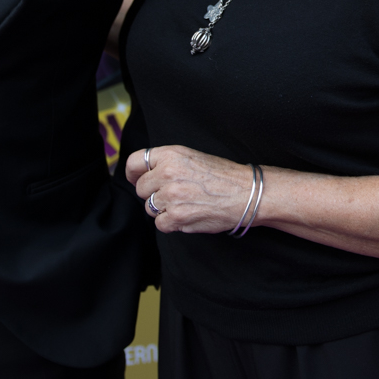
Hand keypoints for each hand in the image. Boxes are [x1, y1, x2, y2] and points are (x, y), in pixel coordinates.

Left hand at [124, 145, 261, 234]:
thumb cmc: (223, 176)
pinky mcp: (176, 216)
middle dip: (153, 193)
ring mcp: (171, 196)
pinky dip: (171, 223)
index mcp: (171, 155)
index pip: (135, 162)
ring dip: (163, 209)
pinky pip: (160, 224)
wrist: (245, 193)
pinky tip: (187, 215)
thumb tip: (144, 173)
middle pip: (140, 188)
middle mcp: (167, 173)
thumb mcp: (193, 156)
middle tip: (172, 194)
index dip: (132, 173)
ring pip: (149, 207)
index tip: (134, 179)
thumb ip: (167, 162)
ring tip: (184, 204)